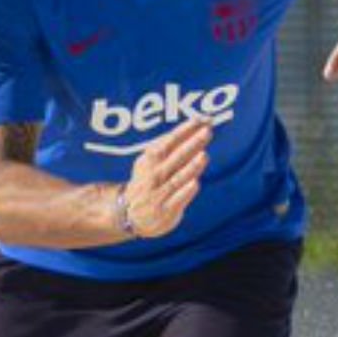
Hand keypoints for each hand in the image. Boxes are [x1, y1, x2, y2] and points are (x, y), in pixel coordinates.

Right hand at [121, 118, 211, 237]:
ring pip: (176, 178)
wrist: (130, 216)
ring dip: (190, 167)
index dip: (184, 130)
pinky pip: (176, 200)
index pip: (168, 142)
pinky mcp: (165, 211)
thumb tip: (196, 124)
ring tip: (204, 155)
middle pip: (174, 157)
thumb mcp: (151, 163)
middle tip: (206, 132)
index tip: (200, 120)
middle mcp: (153, 175)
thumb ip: (170, 146)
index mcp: (149, 160)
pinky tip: (195, 183)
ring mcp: (158, 194)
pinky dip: (185, 192)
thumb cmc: (149, 183)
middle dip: (191, 143)